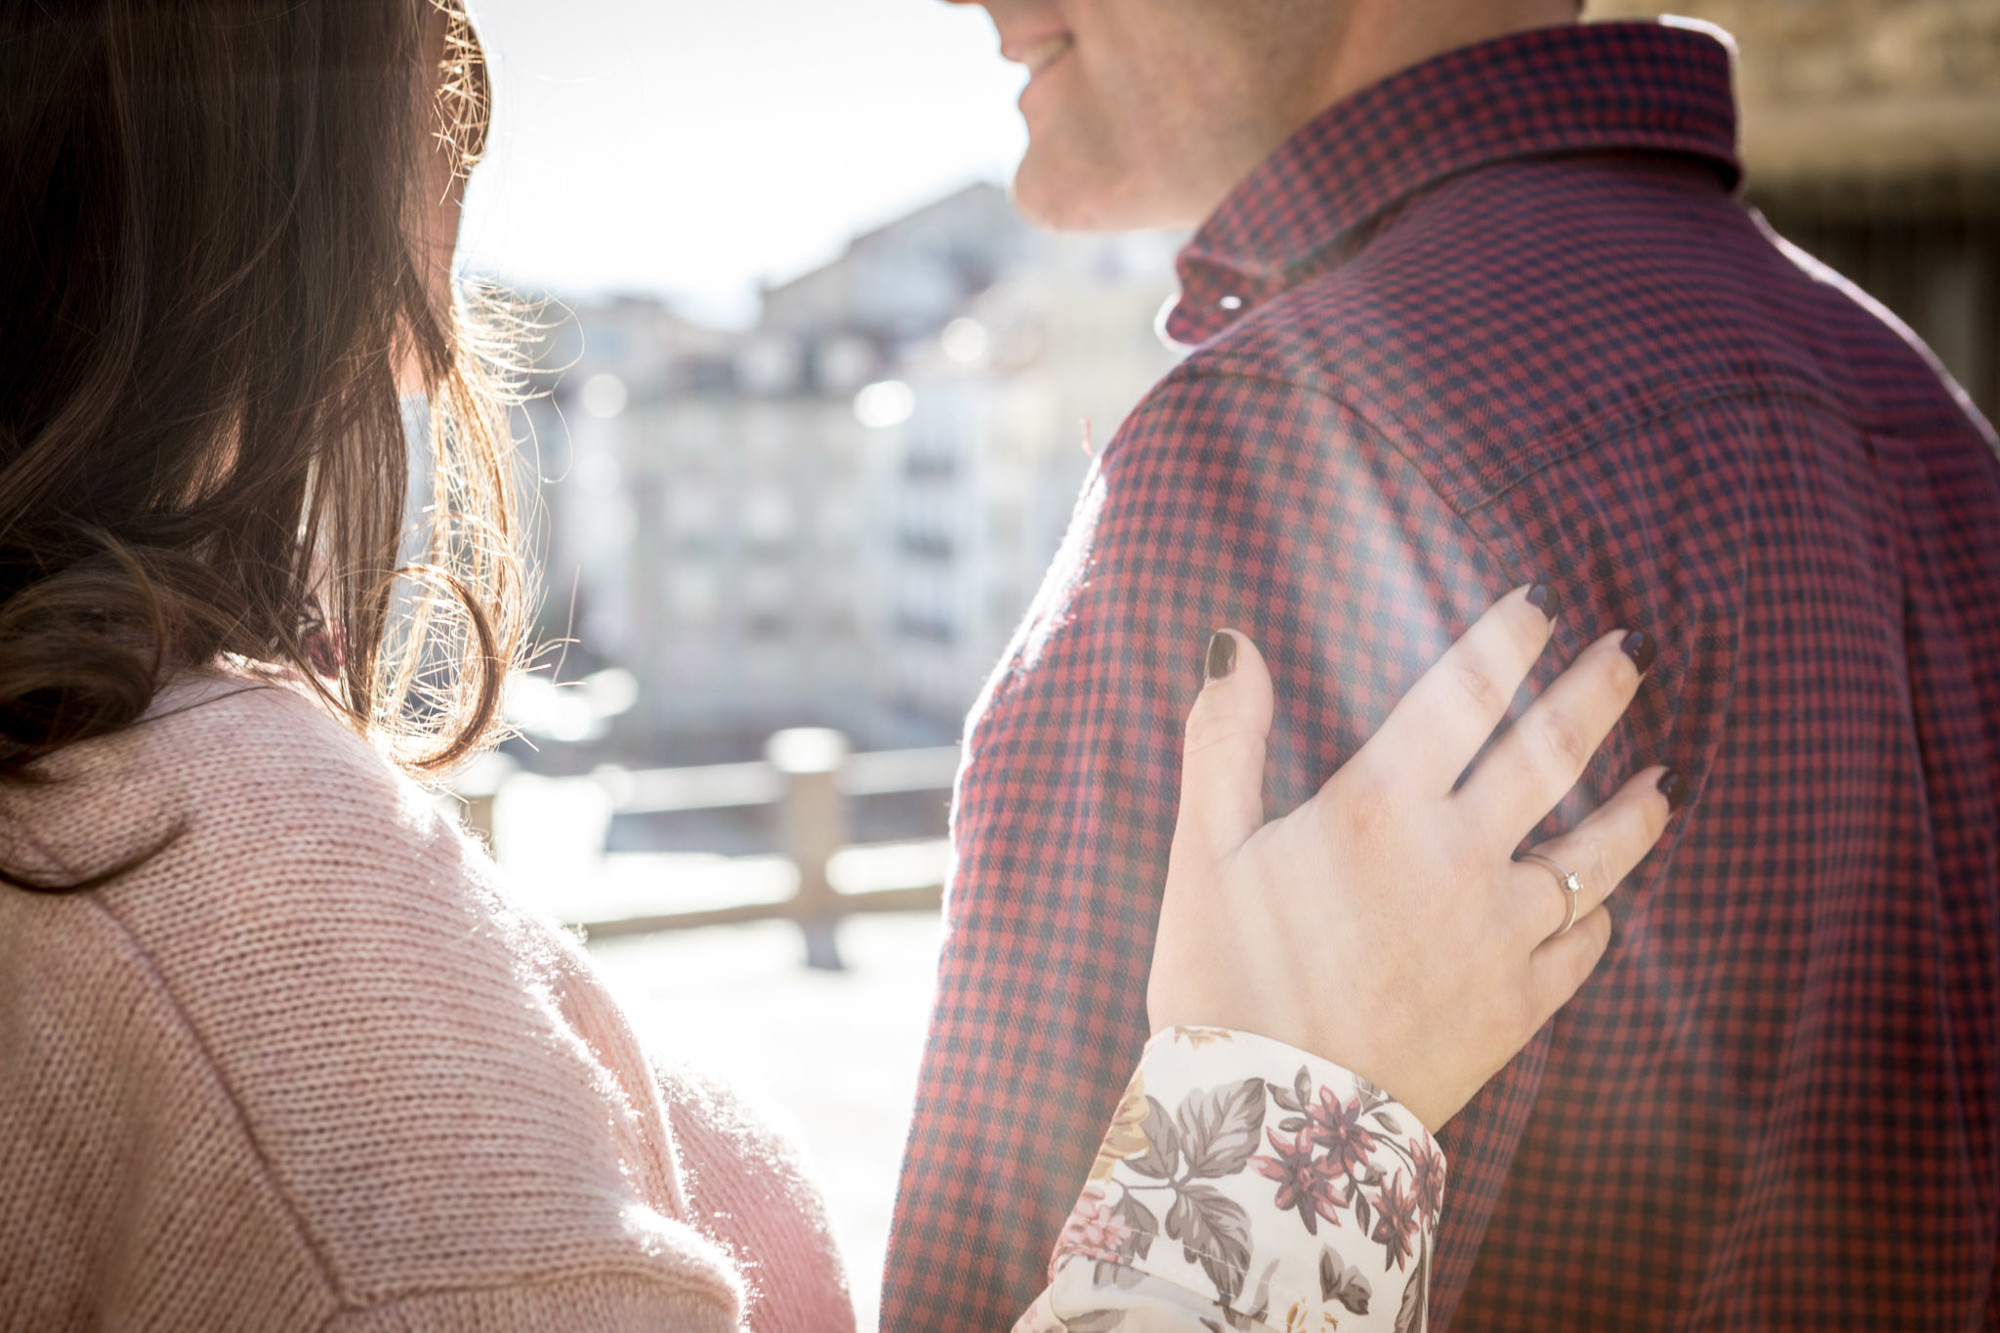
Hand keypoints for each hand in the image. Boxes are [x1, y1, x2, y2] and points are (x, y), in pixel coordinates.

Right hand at [1147, 586, 1680, 1131]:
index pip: (1465, 693)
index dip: (1509, 638)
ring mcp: (1501, 935)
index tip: (1541, 602)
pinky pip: (1584, 946)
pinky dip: (1600, 916)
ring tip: (1663, 777)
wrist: (1267, 1128)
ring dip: (1634, 807)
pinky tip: (1606, 902)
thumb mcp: (1201, 851)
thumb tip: (1231, 642)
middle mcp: (1459, 857)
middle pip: (1552, 753)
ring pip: (1596, 853)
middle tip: (1630, 652)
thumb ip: (1223, 738)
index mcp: (1378, 807)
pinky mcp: (1520, 1007)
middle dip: (1597, 692)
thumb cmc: (1221, 980)